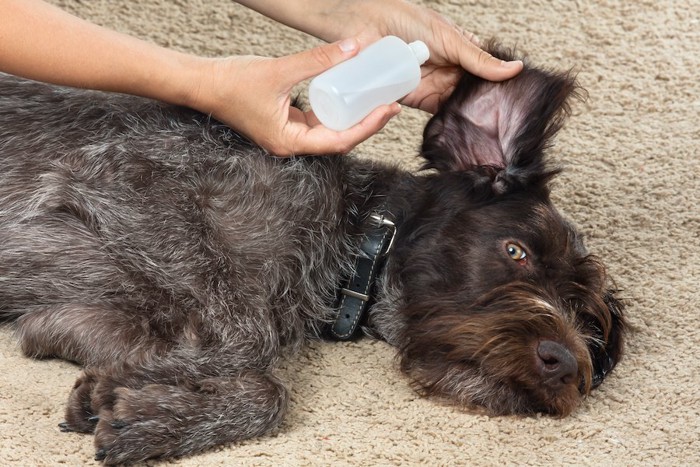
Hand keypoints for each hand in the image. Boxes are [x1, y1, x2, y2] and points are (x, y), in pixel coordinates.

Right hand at [187, 39, 399, 156]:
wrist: (202, 83)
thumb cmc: (232, 83)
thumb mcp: (279, 69)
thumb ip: (316, 60)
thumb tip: (352, 47)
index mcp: (289, 142)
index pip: (339, 142)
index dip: (368, 127)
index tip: (388, 109)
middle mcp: (291, 144)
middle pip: (339, 139)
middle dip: (367, 123)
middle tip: (391, 103)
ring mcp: (288, 134)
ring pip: (329, 131)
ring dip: (353, 118)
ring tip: (376, 99)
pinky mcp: (284, 123)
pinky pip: (317, 121)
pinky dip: (335, 110)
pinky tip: (349, 95)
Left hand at [308, 0, 524, 113]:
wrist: (366, 25)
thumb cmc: (408, 21)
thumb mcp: (451, 39)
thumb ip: (479, 59)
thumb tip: (515, 69)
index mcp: (462, 55)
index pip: (486, 77)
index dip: (499, 92)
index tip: (515, 109)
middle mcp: (449, 73)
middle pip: (472, 97)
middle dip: (483, 110)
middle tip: (499, 126)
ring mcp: (431, 86)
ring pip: (453, 108)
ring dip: (464, 118)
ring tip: (481, 130)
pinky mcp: (412, 98)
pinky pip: (430, 115)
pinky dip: (441, 122)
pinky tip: (455, 130)